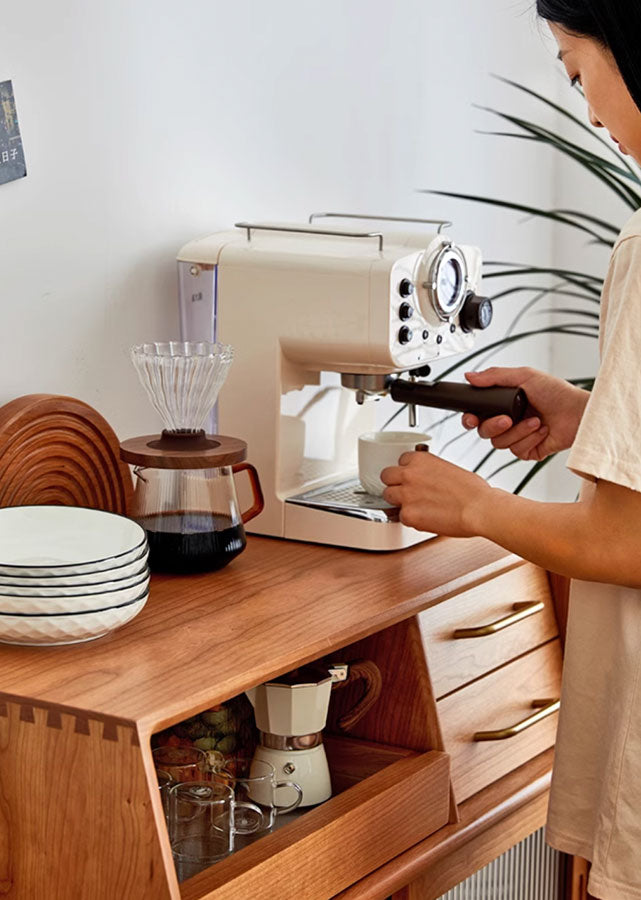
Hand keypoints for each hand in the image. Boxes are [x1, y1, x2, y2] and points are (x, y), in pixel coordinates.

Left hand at [381, 451, 491, 536]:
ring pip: (388, 496)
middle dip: (395, 483)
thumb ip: (429, 471)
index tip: (412, 477)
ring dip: (399, 501)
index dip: (406, 471)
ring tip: (416, 506)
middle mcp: (409, 474)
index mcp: (420, 459)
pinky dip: (411, 519)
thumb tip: (425, 478)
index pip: (400, 461)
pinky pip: (400, 517)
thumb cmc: (472, 491)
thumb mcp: (448, 468)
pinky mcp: (408, 515)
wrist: (480, 508)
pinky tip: (425, 518)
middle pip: (386, 476)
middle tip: (407, 492)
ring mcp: (406, 495)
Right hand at [462, 367, 589, 460]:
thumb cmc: (558, 393)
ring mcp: (518, 437)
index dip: (470, 418)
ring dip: (519, 431)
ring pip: (499, 443)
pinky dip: (530, 439)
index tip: (472, 417)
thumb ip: (494, 376)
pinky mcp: (529, 451)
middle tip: (507, 419)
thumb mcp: (525, 376)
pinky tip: (542, 430)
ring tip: (535, 420)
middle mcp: (509, 421)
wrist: (579, 413)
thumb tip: (470, 376)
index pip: (478, 415)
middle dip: (494, 426)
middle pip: (484, 432)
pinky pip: (517, 451)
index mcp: (504, 404)